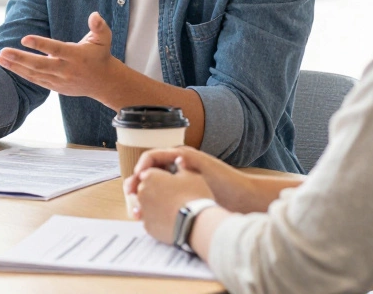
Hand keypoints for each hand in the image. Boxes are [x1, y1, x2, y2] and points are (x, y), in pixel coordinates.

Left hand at [0, 12, 120, 98]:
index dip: (40, 45)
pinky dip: (22, 74)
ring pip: (34, 74)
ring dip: (15, 66)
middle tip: (2, 52)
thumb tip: (95, 15)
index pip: (56, 49)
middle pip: (39, 65)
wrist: (103, 82)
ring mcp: (59, 80)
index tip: (24, 39)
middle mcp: (65, 69)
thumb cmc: (100, 56)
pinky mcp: (55, 86)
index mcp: (76, 56)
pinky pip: (35, 80)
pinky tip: (9, 66)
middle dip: (20, 58)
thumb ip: (99, 26)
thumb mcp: (104, 39)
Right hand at [126, 147, 270, 213]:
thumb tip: (172, 156)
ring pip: (152, 189)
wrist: (242, 198)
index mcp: (179, 157)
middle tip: (130, 194)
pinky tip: (149, 215)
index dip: (141, 167)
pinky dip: (152, 207)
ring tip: (137, 208)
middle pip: (148, 174)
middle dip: (136, 183)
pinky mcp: (180, 199)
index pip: (151, 158)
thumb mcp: (204, 166)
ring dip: (142, 196)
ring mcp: (177, 184)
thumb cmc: (225, 181)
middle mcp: (175, 169)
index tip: (137, 178)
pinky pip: (160, 201)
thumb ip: (188, 158)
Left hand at [132, 165, 214, 244]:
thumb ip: (182, 166)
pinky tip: (169, 219)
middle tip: (168, 195)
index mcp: (150, 176)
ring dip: (153, 205)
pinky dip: (156, 219)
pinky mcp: (147, 227)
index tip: (166, 180)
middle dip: (153, 191)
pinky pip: (150, 220)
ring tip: (169, 208)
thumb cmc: (195, 196)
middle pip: (144, 189)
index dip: (158, 176)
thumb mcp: (192, 175)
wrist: (197, 223)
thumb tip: (178, 160)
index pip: (148, 173)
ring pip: (145, 206)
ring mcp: (143, 211)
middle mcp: (142, 192)